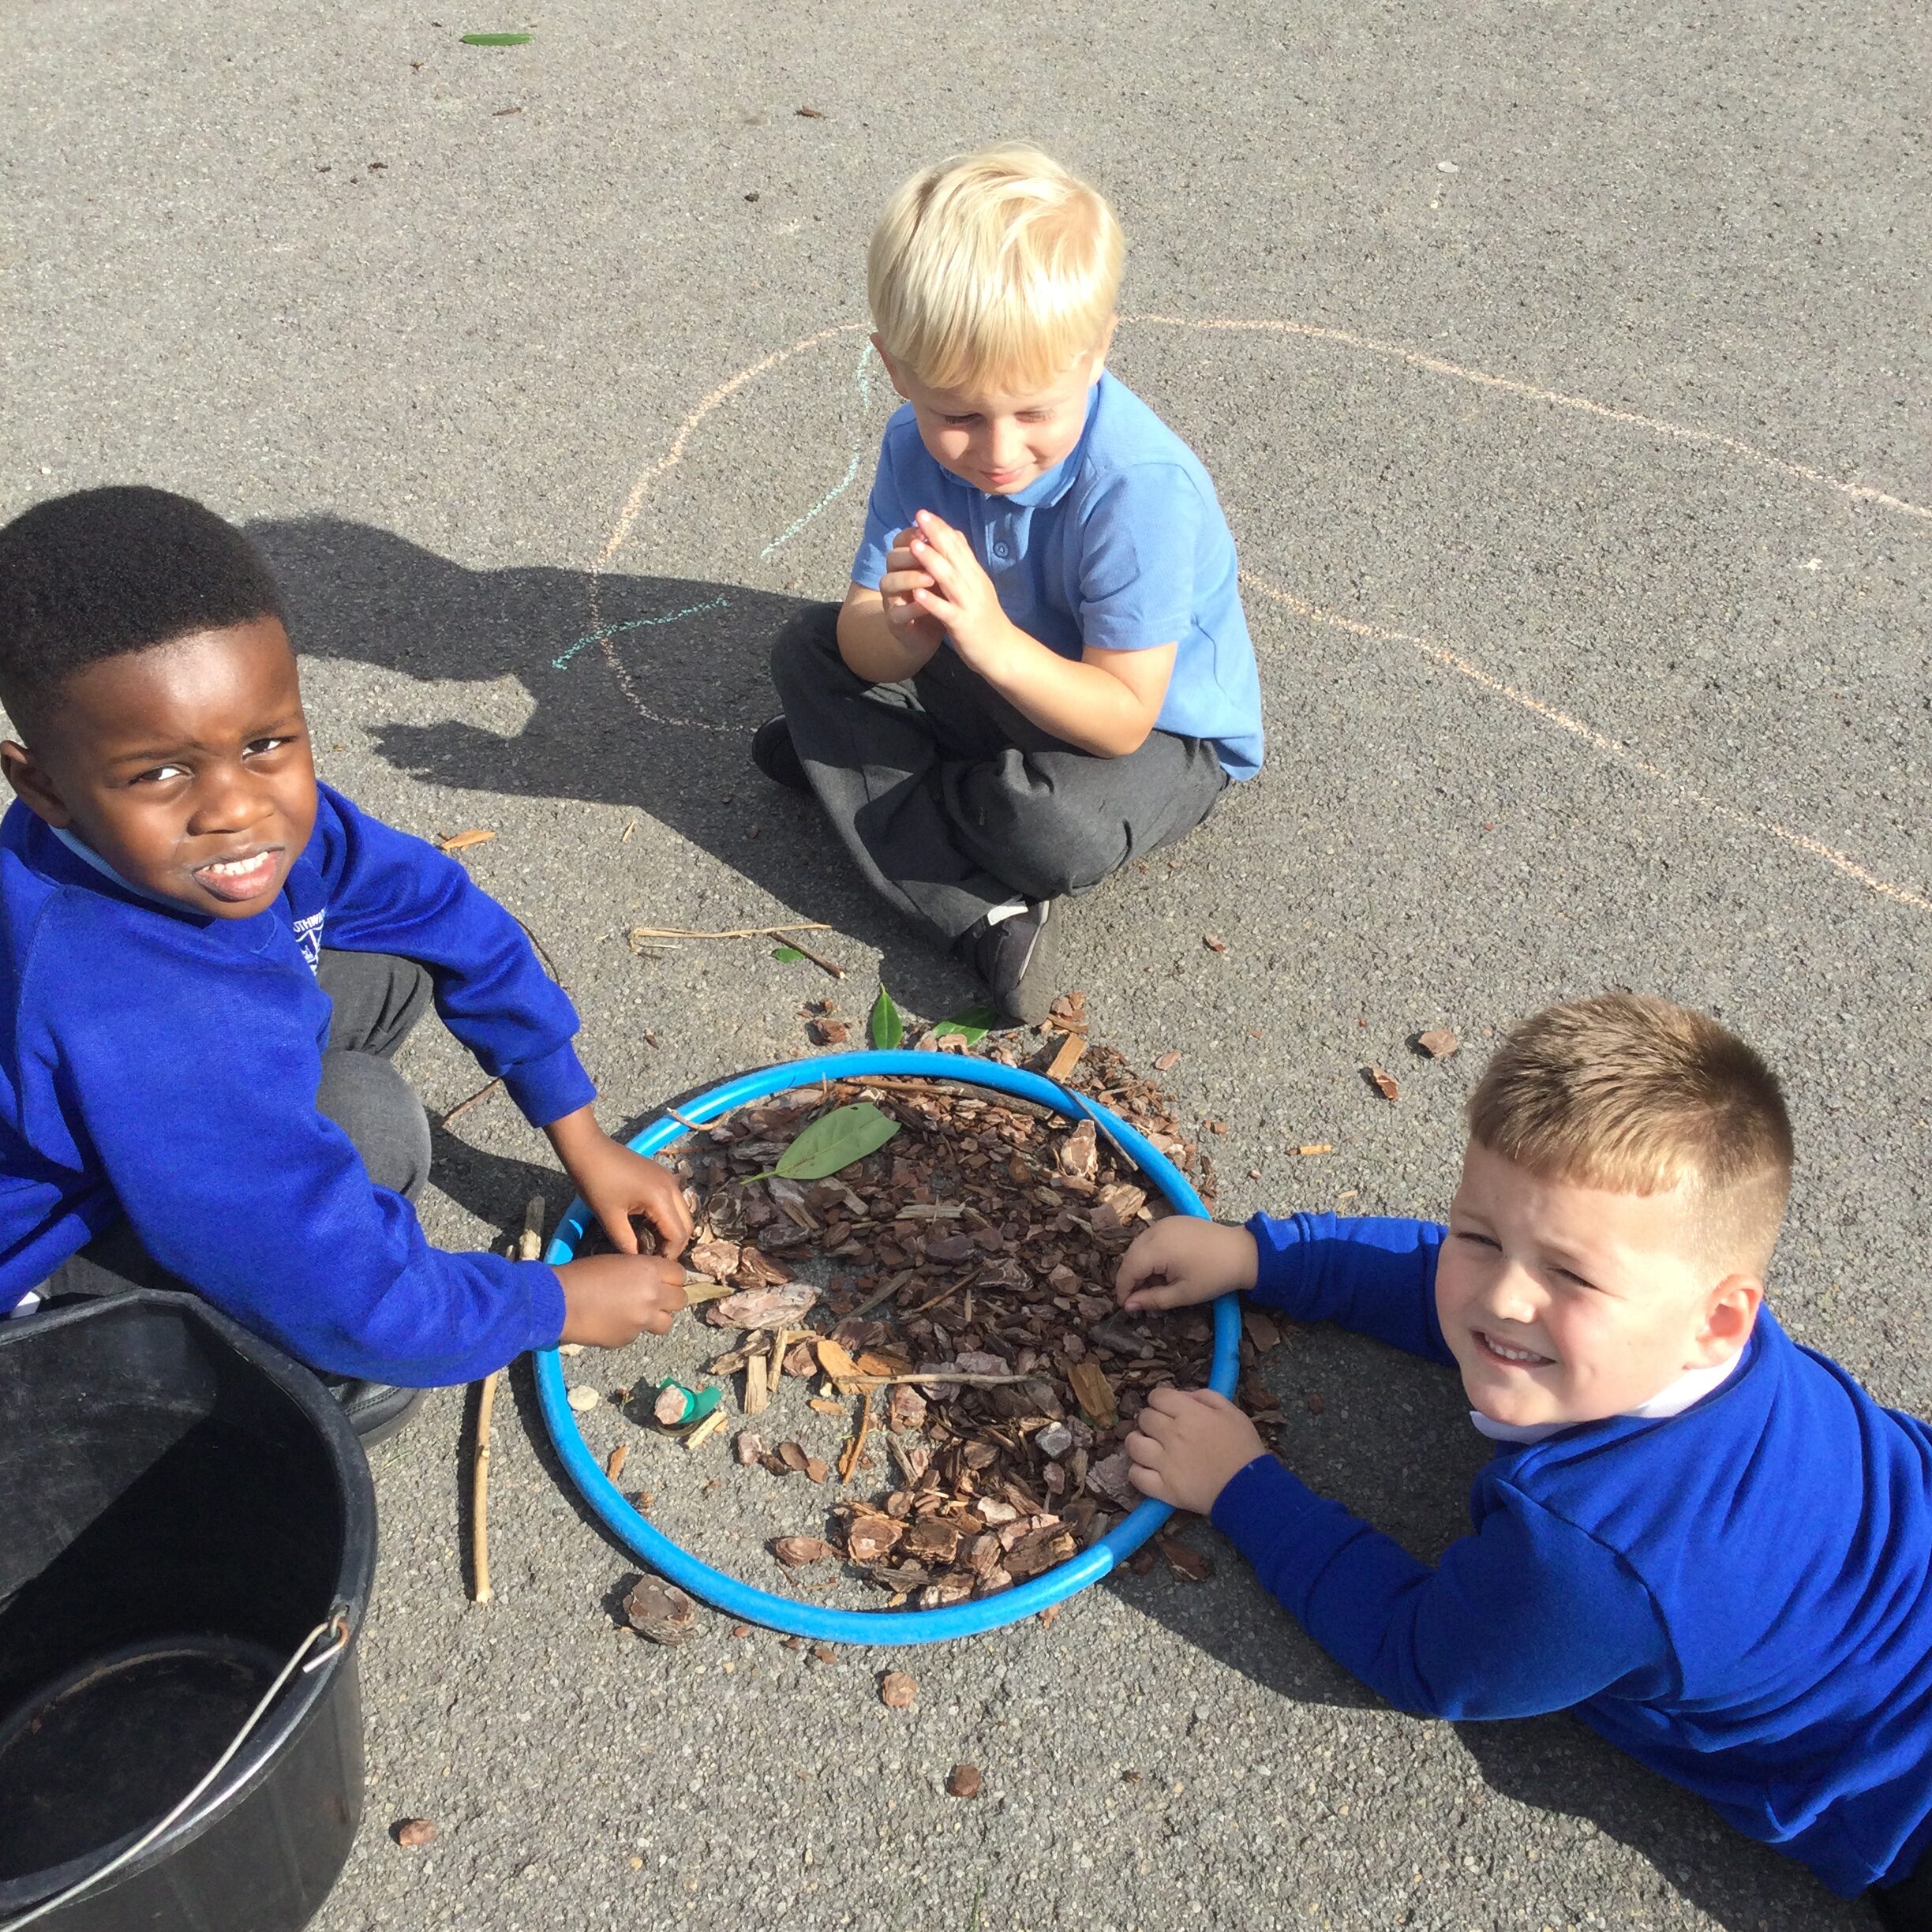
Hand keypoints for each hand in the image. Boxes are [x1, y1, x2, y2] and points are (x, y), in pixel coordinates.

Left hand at [544, 1106, 692, 1257]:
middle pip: (686, 1226)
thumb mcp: (609, 1218)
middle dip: (673, 1244)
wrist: (588, 1149)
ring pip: (682, 1214)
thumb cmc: (595, 1182)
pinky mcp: (662, 1176)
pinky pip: (674, 1203)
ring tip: (649, 1243)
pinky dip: (666, 1218)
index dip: (668, 1254)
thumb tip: (637, 1262)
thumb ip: (627, 1243)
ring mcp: (669, 1179)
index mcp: (661, 1198)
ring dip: (671, 1231)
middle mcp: (673, 1187)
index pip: (677, 1235)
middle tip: (652, 1256)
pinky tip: (647, 1225)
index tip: (651, 1264)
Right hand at [554, 1251, 688, 1347]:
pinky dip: (631, 1329)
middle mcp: (652, 1296)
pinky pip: (639, 1334)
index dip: (672, 1278)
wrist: (558, 1302)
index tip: (663, 1280)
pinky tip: (613, 1322)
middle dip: (669, 1299)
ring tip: (637, 1313)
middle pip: (680, 1300)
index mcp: (650, 1271)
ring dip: (656, 1318)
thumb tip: (653, 1281)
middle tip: (653, 1298)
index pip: (680, 1276)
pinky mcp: (628, 1338)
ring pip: (666, 1323)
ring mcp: (642, 1321)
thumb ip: (642, 1271)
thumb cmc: (583, 1274)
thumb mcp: (618, 1261)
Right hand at [880, 530, 946, 651]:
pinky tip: (925, 605)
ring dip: (909, 578)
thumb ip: (943, 555)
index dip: (910, 535)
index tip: (925, 532)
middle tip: (929, 552)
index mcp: (905, 562)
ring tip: (930, 579)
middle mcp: (894, 577)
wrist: (933, 634)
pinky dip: (911, 608)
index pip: (901, 541)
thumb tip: (952, 529)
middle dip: (910, 554)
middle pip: (893, 558)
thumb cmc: (938, 598)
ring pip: (889, 582)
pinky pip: (897, 612)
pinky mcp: (894, 621)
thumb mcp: (943, 575)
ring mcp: (892, 599)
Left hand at [904, 510, 1016, 667]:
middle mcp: (973, 585)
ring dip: (931, 561)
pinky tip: (917, 593)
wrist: (1003, 652)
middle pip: (954, 555)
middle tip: (919, 515)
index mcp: (975, 575)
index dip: (941, 528)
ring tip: (914, 545)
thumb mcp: (977, 586)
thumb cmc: (985, 619)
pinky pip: (946, 611)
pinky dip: (932, 601)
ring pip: (949, 579)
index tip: (924, 512)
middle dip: (936, 534)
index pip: (958, 545)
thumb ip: (965, 562)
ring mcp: (969, 604)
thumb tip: (954, 535)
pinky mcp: (963, 625)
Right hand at [1116, 1218, 1257, 1311]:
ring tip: (1152, 1285)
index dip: (1123, 1289)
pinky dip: (1149, 1253)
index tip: (1126, 1307)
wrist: (1243, 1252)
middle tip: (1139, 1299)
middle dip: (1130, 1277)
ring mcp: (1164, 1223)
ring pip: (1139, 1245)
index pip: (1127, 1269)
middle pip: (1130, 1255)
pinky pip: (1151, 1237)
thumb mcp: (1183, 1294)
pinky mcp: (1173, 1221)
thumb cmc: (1214, 1276)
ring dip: (1139, 1265)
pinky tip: (1162, 1268)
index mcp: (1157, 1248)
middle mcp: (1156, 1230)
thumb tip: (1128, 1306)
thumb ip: (1152, 1300)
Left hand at [1125, 1385, 1266, 1514]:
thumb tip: (1182, 1395)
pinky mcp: (1164, 1489)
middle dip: (1151, 1420)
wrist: (1250, 1490)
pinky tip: (1148, 1470)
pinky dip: (1138, 1471)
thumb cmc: (1244, 1448)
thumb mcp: (1231, 1411)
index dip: (1161, 1400)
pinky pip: (1136, 1476)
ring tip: (1149, 1447)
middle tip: (1162, 1430)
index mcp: (1189, 1413)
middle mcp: (1172, 1435)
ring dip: (1138, 1442)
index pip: (1157, 1396)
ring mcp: (1165, 1463)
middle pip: (1144, 1418)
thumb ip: (1205, 1396)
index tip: (1167, 1408)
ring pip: (1133, 1445)